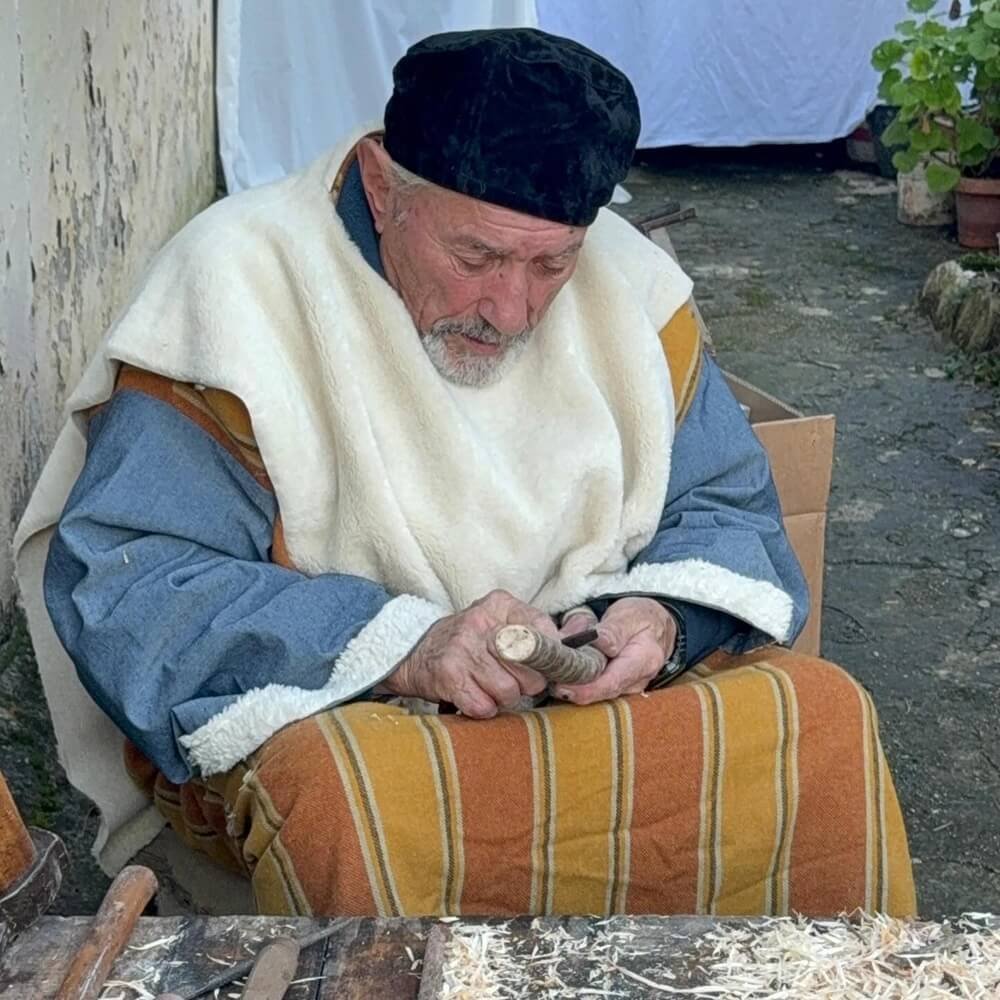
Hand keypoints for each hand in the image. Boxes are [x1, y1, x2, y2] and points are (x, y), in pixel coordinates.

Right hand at [382, 590, 550, 717]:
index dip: (552, 657)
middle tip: (511, 679)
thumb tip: (571, 653)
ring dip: (502, 698)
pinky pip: (485, 707)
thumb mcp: (497, 623)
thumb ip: (533, 632)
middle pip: (531, 669)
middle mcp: (480, 622)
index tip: (549, 667)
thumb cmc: (468, 643)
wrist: (415, 655)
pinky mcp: (448, 675)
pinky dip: (483, 709)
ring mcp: (463, 648)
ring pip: (509, 692)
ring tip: (488, 686)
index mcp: (499, 605)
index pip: (544, 631)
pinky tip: (473, 695)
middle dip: (526, 684)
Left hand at [555, 597, 676, 704]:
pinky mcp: (620, 688)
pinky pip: (599, 691)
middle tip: (550, 684)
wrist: (656, 625)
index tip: (563, 687)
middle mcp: (639, 680)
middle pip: (604, 693)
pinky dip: (581, 687)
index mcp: (644, 660)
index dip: (587, 689)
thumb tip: (599, 641)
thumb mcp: (629, 615)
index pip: (614, 682)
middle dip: (576, 692)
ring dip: (576, 690)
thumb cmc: (641, 618)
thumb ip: (614, 629)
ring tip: (554, 679)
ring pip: (600, 695)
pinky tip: (565, 679)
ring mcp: (630, 688)